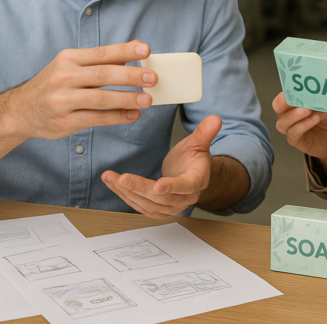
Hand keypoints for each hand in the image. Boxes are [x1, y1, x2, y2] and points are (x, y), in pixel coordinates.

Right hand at [7, 40, 156, 140]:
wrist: (20, 111)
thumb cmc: (53, 85)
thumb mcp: (70, 66)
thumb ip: (100, 60)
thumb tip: (135, 51)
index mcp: (68, 59)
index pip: (101, 53)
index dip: (125, 51)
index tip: (146, 50)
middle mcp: (63, 78)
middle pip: (102, 75)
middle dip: (131, 76)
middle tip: (152, 78)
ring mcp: (63, 101)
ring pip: (101, 99)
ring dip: (127, 99)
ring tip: (147, 99)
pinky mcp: (65, 122)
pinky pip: (96, 119)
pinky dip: (117, 117)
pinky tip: (133, 115)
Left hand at [101, 115, 221, 216]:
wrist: (191, 174)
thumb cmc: (193, 158)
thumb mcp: (198, 142)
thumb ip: (205, 132)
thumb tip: (215, 118)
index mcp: (197, 181)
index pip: (186, 186)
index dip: (172, 186)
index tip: (158, 185)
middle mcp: (185, 198)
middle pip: (162, 198)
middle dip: (140, 188)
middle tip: (122, 178)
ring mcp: (171, 206)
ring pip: (148, 204)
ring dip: (127, 193)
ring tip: (111, 178)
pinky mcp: (158, 208)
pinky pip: (141, 206)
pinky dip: (126, 196)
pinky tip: (113, 184)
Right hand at [272, 92, 326, 179]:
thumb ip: (323, 98)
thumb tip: (324, 91)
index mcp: (292, 103)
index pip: (283, 94)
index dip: (287, 90)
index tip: (297, 85)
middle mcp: (287, 115)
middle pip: (277, 106)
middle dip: (284, 101)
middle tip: (297, 98)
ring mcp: (290, 128)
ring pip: (283, 122)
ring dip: (295, 115)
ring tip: (308, 110)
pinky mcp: (296, 140)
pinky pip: (294, 133)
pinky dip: (304, 125)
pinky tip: (314, 119)